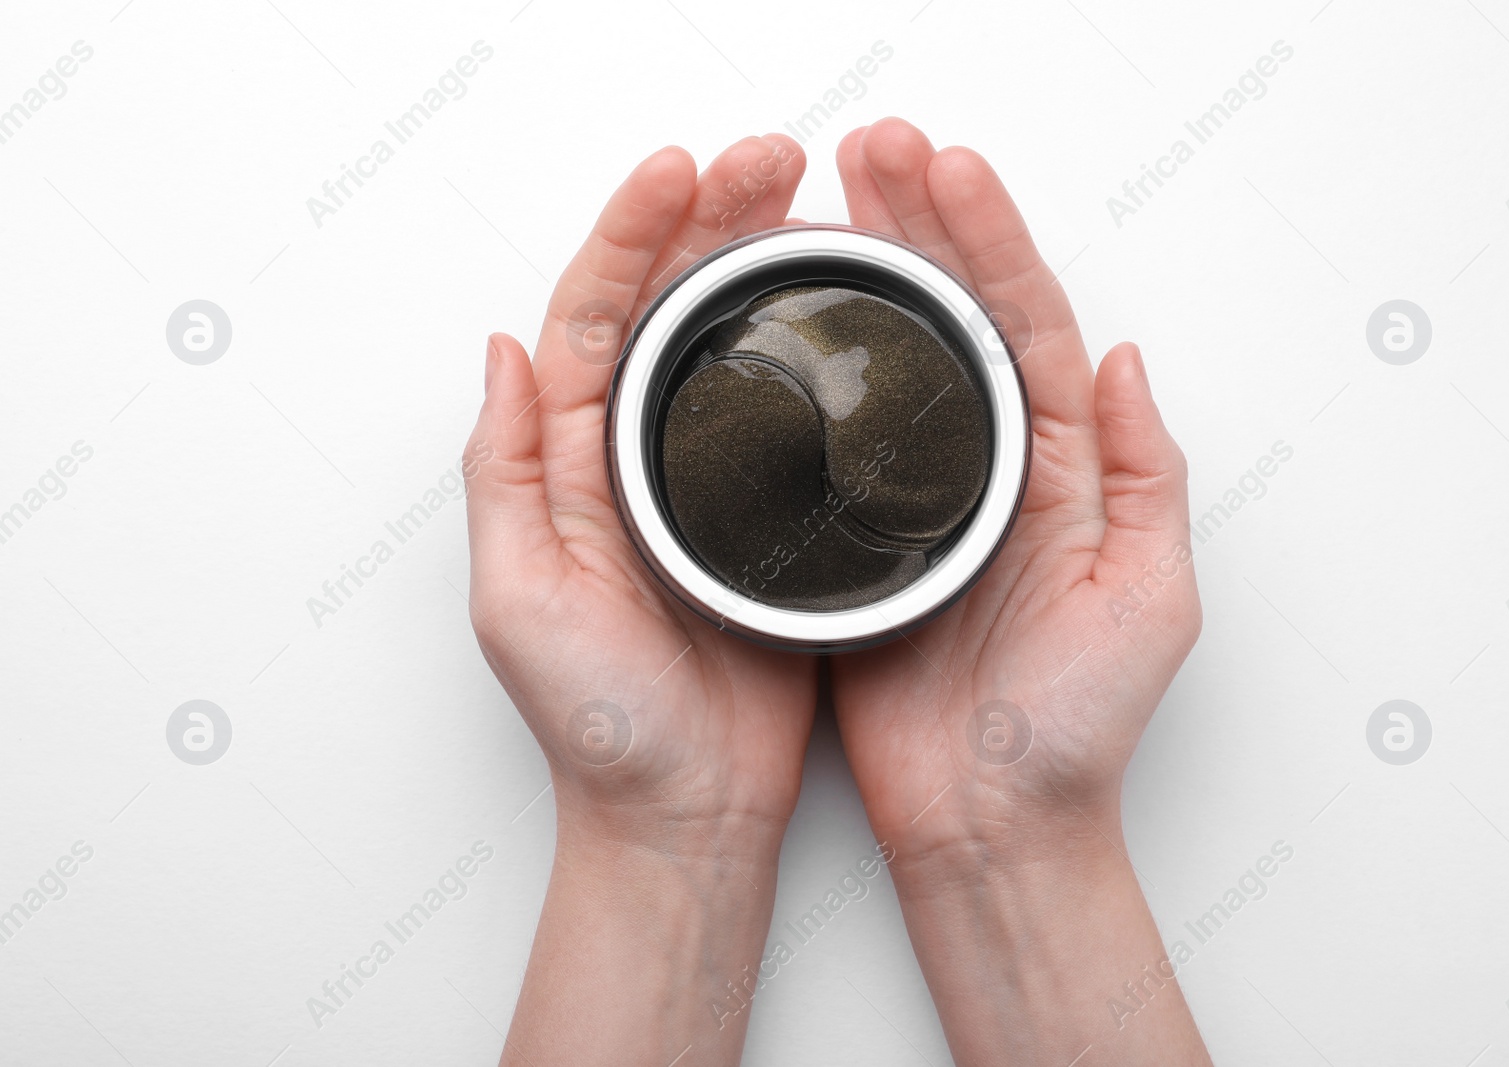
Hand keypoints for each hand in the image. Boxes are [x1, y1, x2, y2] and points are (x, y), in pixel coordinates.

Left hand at [465, 135, 814, 1066]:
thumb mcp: (520, 599)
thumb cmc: (601, 723)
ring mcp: (710, 483)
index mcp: (570, 461)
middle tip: (772, 161)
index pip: (594, 315)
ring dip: (766, 263)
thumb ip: (506, 472)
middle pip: (668, 307)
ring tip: (814, 204)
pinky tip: (848, 308)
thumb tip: (502, 351)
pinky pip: (793, 410)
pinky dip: (814, 347)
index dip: (631, 232)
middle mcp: (636, 458)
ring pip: (733, 344)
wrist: (687, 810)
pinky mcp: (775, 516)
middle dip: (712, 219)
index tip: (680, 172)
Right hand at [827, 118, 1208, 1065]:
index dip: (987, 239)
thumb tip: (1126, 357)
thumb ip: (1144, 476)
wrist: (991, 826)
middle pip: (952, 322)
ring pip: (885, 366)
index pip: (1027, 325)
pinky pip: (827, 444)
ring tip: (812, 203)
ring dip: (856, 279)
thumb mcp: (1148, 602)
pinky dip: (803, 376)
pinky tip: (774, 324)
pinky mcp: (853, 546)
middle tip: (867, 153)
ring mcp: (917, 504)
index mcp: (1065, 469)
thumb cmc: (1073, 731)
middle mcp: (991, 472)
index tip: (943, 169)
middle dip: (916, 227)